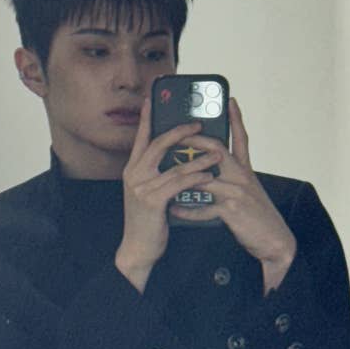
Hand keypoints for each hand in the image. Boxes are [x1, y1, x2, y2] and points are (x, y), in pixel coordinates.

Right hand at [115, 94, 221, 292]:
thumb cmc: (148, 221)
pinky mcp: (152, 202)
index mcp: (132, 170)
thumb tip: (176, 158)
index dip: (146, 118)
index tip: (150, 99)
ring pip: (174, 166)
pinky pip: (178, 184)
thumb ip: (157, 175)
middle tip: (197, 123)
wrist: (138, 248)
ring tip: (217, 151)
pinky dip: (195, 178)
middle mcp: (134, 175)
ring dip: (198, 157)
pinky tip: (208, 175)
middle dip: (179, 132)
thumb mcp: (149, 193)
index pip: (140, 138)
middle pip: (157, 145)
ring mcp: (142, 188)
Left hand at [170, 97, 296, 293]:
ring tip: (164, 176)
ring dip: (183, 178)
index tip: (230, 101)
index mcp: (245, 170)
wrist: (275, 241)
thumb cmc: (256, 217)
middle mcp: (241, 176)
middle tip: (176, 135)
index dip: (236, 119)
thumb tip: (206, 172)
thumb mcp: (247, 191)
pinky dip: (188, 210)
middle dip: (194, 141)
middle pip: (216, 150)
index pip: (241, 139)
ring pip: (204, 178)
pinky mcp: (232, 210)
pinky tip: (175, 210)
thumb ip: (230, 179)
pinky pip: (204, 207)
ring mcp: (237, 192)